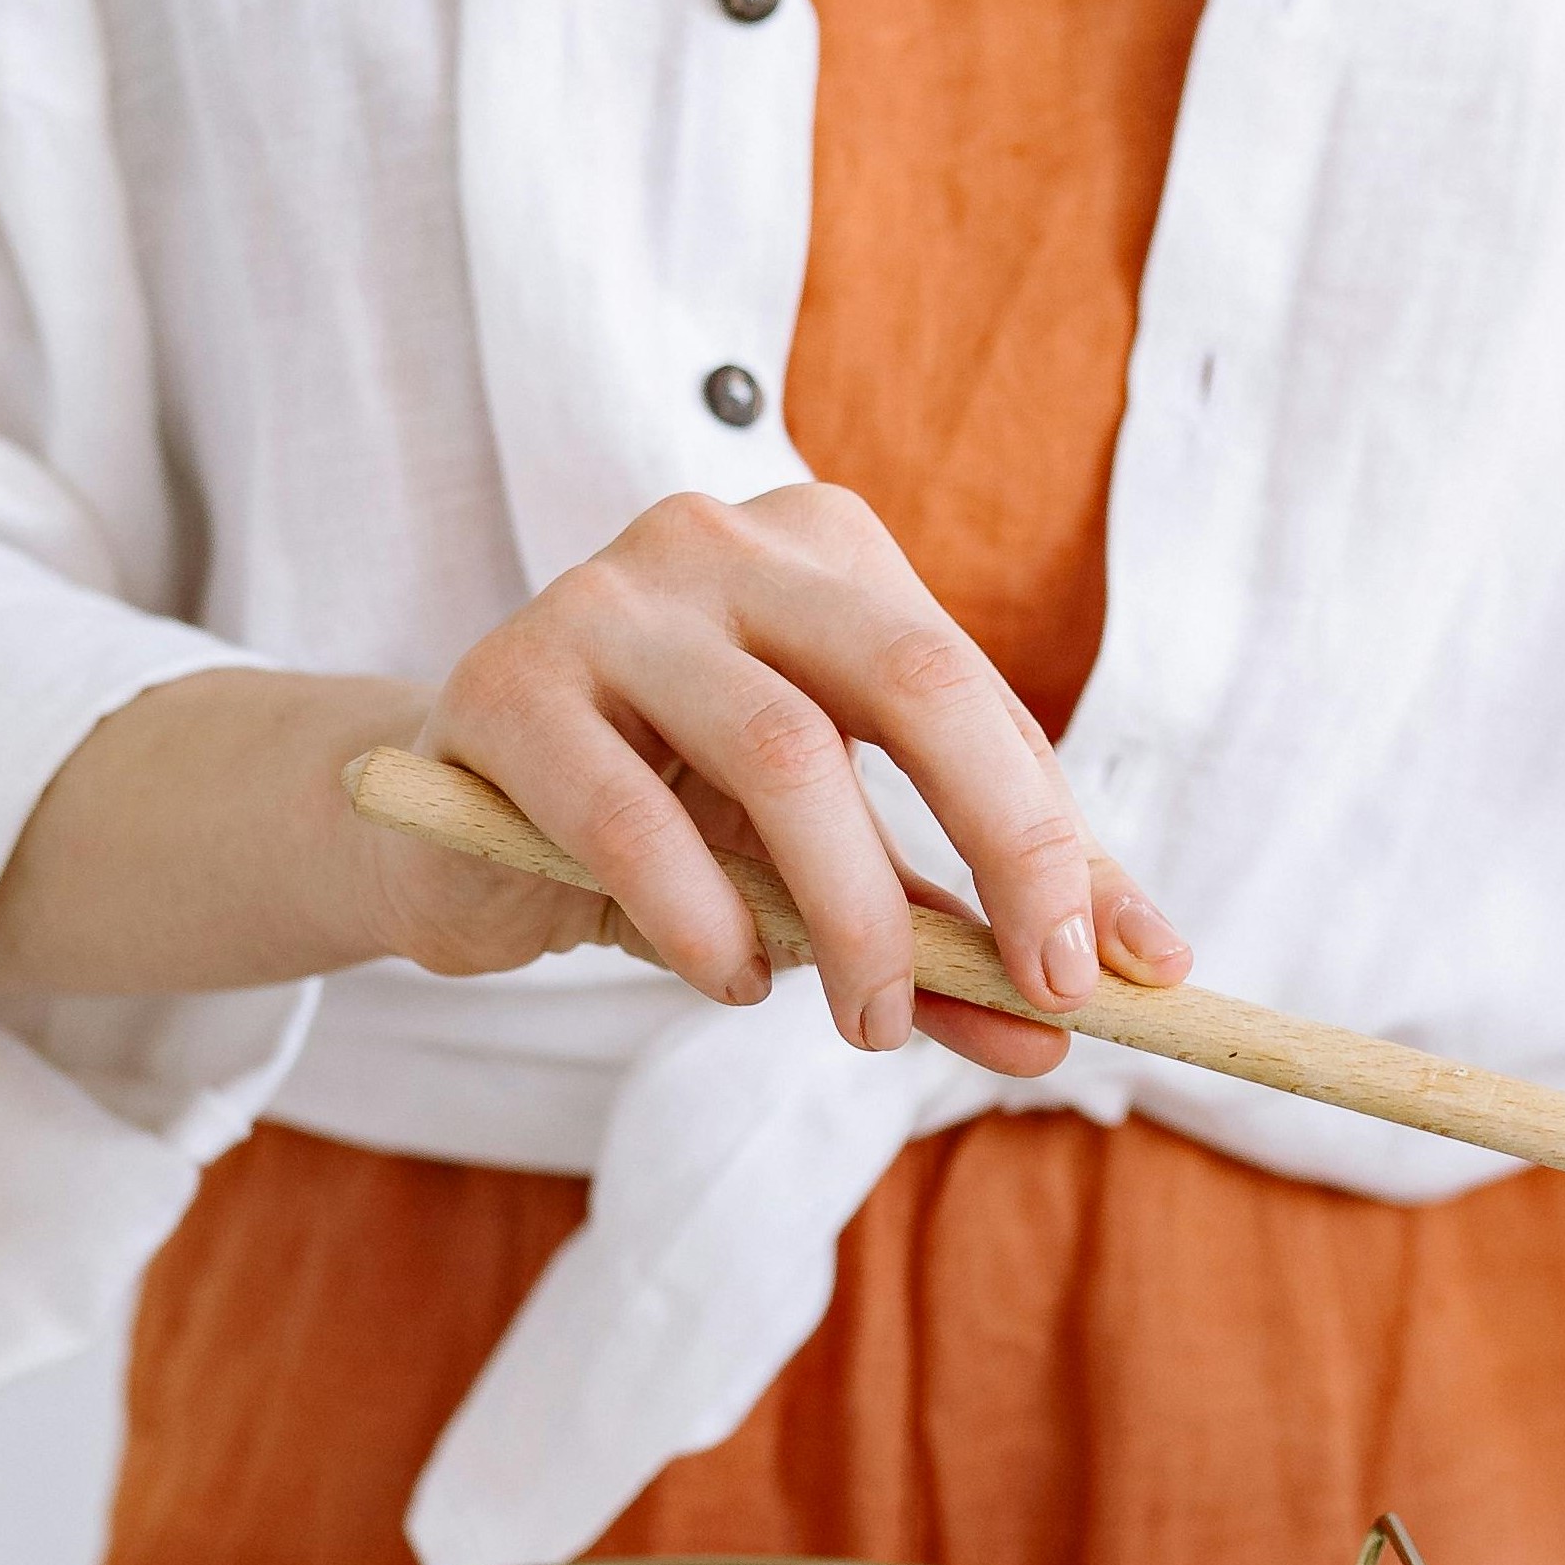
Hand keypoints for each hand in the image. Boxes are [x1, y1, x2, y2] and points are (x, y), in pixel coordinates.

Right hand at [388, 485, 1184, 1079]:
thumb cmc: (666, 829)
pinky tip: (730, 979)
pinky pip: (631, 816)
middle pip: (913, 682)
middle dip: (1004, 850)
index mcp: (830, 556)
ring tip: (869, 1020)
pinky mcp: (506, 686)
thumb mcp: (830, 870)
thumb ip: (963, 921)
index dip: (1060, 841)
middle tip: (1041, 996)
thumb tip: (1119, 997)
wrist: (445, 829)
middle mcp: (726, 543)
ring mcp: (608, 599)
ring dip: (853, 915)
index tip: (1116, 975)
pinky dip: (704, 922)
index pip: (978, 699)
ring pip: (782, 752)